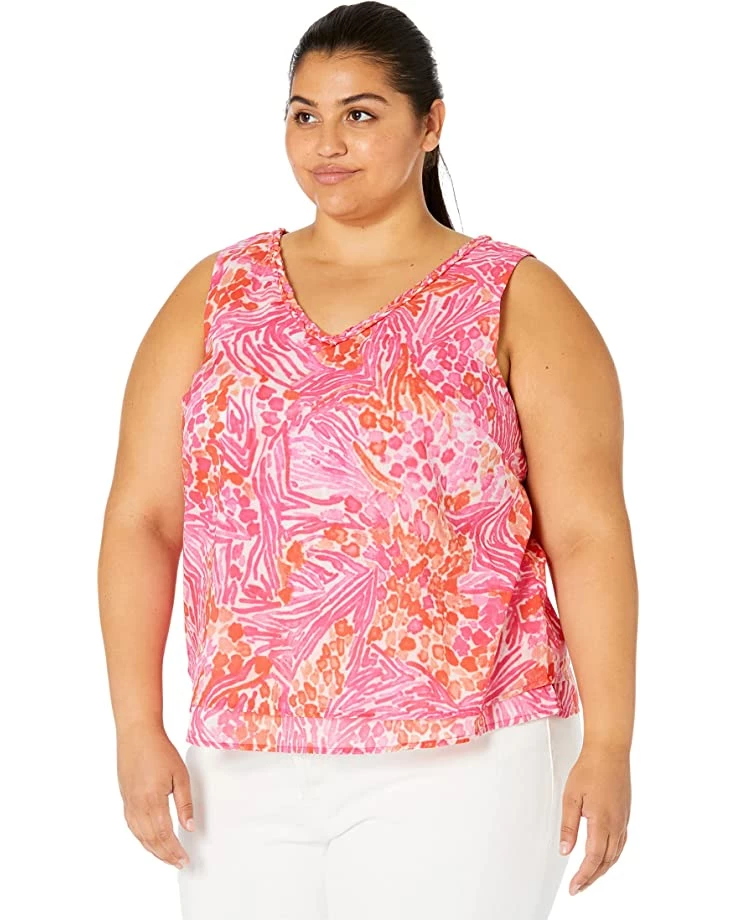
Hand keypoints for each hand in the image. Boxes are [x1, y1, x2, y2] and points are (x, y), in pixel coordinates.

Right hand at [117, 724, 193, 869]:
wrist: (137, 735)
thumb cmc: (160, 751)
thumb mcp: (180, 775)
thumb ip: (185, 803)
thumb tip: (189, 826)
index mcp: (153, 801)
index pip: (164, 835)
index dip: (174, 850)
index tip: (184, 859)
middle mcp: (138, 806)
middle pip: (151, 840)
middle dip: (165, 855)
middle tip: (178, 863)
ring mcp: (129, 803)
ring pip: (140, 836)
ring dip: (154, 850)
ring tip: (167, 857)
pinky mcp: (125, 799)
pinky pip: (133, 826)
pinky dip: (142, 838)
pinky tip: (149, 841)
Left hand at [559, 743, 630, 895]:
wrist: (610, 752)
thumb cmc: (589, 769)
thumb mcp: (571, 797)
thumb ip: (568, 826)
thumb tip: (565, 850)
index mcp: (602, 821)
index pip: (593, 858)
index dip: (583, 876)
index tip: (574, 888)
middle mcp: (616, 824)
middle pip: (606, 861)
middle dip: (592, 877)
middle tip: (578, 888)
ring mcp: (623, 820)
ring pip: (615, 854)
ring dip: (602, 869)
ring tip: (588, 877)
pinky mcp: (625, 814)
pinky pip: (621, 843)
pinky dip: (612, 856)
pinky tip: (604, 857)